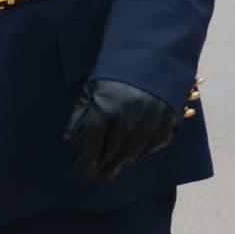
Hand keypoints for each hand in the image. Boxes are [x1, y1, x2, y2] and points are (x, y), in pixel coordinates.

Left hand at [63, 78, 181, 183]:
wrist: (151, 58)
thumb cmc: (114, 75)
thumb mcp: (91, 90)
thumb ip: (79, 116)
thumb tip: (68, 141)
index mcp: (104, 112)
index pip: (92, 148)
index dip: (86, 164)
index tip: (82, 173)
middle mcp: (126, 122)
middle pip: (111, 156)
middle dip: (101, 168)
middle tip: (96, 175)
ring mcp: (148, 125)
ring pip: (131, 155)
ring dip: (119, 164)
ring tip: (112, 169)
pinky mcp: (166, 125)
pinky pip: (151, 148)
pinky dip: (140, 155)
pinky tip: (131, 156)